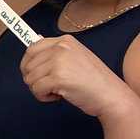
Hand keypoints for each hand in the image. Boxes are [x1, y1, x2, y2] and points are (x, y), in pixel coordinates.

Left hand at [20, 35, 138, 119]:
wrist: (111, 96)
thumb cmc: (94, 81)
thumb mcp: (76, 58)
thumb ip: (55, 53)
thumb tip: (32, 49)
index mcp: (65, 41)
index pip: (32, 48)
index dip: (28, 64)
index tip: (35, 74)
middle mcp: (61, 48)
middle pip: (27, 65)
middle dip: (34, 79)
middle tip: (50, 86)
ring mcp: (59, 61)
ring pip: (30, 78)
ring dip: (40, 89)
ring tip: (58, 91)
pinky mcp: (58, 78)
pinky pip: (36, 89)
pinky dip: (43, 97)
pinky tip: (59, 96)